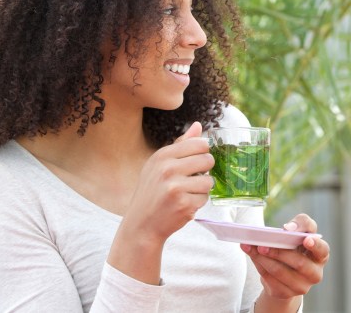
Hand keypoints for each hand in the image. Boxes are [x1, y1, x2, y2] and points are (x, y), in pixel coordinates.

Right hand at [122, 121, 213, 243]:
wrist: (141, 224)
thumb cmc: (152, 192)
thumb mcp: (159, 164)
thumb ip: (180, 145)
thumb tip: (198, 125)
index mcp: (162, 156)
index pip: (199, 143)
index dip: (203, 153)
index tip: (196, 161)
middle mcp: (168, 169)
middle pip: (208, 160)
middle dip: (205, 170)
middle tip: (192, 179)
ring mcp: (176, 187)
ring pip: (209, 181)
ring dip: (202, 189)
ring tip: (186, 193)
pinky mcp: (184, 205)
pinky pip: (205, 198)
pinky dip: (197, 203)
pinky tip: (183, 205)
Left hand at [241, 213, 329, 302]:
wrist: (287, 269)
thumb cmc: (296, 244)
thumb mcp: (301, 230)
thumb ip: (300, 224)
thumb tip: (288, 228)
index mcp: (321, 255)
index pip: (322, 250)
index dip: (315, 245)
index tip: (306, 239)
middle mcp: (314, 274)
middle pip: (299, 263)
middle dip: (279, 252)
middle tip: (262, 245)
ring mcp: (301, 286)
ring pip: (280, 272)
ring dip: (263, 258)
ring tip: (251, 247)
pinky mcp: (285, 293)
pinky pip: (269, 279)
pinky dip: (258, 264)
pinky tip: (251, 254)